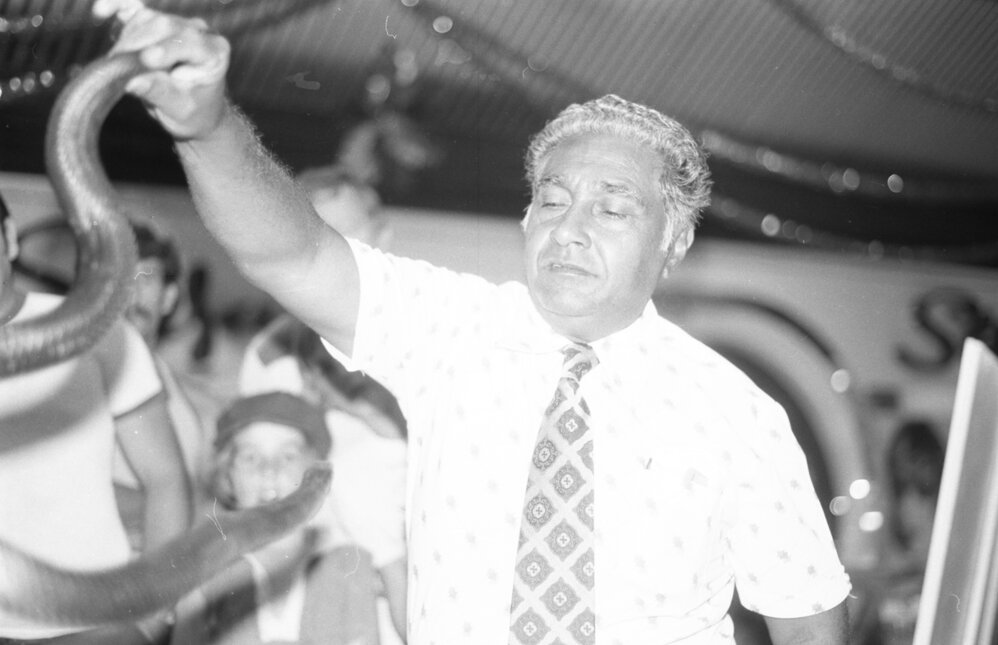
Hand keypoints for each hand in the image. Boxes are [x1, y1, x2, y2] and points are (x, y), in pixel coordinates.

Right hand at [93, 0, 230, 140]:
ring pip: (145, 19)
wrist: (194, 111)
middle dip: (136, 46)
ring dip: (126, 40)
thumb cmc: (193, 112)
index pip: (190, 42)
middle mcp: (199, 32)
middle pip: (163, 26)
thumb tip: (132, 82)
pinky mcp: (155, 22)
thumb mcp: (180, 110)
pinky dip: (116, 6)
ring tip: (119, 65)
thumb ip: (160, 93)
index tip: (147, 60)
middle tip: (117, 70)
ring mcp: (177, 23)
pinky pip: (132, 7)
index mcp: (215, 52)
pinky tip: (100, 13)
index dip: (167, 48)